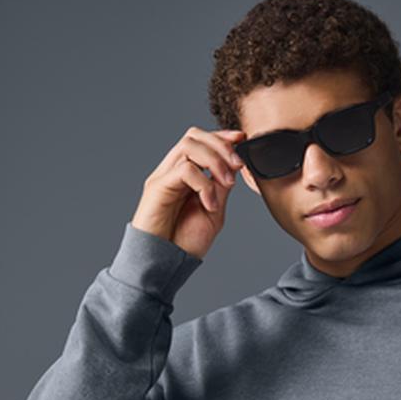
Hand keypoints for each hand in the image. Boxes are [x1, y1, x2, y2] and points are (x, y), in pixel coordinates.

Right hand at [130, 125, 246, 258]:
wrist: (166, 264)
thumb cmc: (185, 242)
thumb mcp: (214, 210)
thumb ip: (221, 187)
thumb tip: (235, 164)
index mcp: (186, 175)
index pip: (201, 141)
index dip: (222, 136)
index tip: (242, 139)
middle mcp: (172, 171)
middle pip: (194, 135)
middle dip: (220, 144)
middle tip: (238, 164)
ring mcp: (164, 177)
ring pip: (189, 146)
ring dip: (215, 161)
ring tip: (227, 184)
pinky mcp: (158, 187)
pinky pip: (184, 170)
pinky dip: (204, 184)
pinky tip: (210, 204)